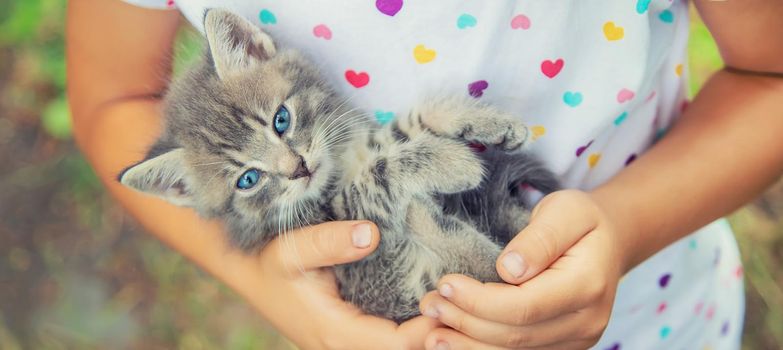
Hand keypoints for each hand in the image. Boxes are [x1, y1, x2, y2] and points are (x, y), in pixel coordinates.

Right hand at [252, 221, 440, 348]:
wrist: (248, 272)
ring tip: (446, 300)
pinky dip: (409, 327)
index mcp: (334, 332)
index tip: (444, 296)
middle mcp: (341, 346)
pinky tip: (426, 302)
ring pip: (394, 348)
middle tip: (456, 299)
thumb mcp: (292, 247)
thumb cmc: (268, 260)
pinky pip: (385, 339)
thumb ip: (330, 241)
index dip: (427, 328)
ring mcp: (344, 344)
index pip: (396, 345)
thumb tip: (372, 234)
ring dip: (423, 332)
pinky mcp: (347, 334)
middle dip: (433, 333)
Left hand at [418, 190, 623, 348]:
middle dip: (465, 323)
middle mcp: (586, 322)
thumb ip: (540, 237)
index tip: (444, 284)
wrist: (609, 242)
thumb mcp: (566, 210)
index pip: (524, 306)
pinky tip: (456, 342)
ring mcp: (576, 340)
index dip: (479, 301)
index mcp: (587, 286)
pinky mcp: (562, 347)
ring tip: (432, 332)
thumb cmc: (582, 220)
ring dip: (468, 346)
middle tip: (428, 304)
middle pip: (515, 335)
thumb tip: (509, 269)